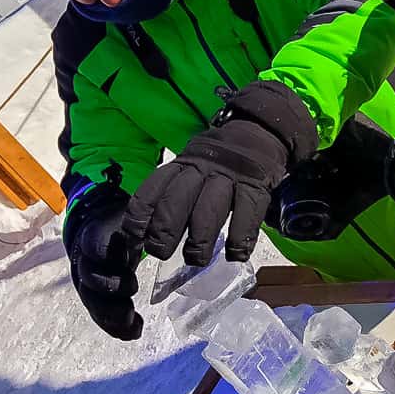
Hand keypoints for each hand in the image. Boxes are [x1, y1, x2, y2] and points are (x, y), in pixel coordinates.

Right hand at [63, 181, 143, 339]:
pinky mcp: (93, 296)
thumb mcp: (128, 220)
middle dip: (110, 292)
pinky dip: (116, 327)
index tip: (129, 259)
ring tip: (134, 325)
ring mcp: (88, 280)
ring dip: (112, 316)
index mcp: (96, 237)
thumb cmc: (121, 227)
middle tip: (132, 297)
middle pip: (91, 279)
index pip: (95, 246)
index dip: (109, 255)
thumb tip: (160, 231)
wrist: (97, 231)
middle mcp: (87, 261)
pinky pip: (100, 315)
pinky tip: (133, 332)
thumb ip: (140, 226)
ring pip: (92, 301)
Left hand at [123, 82, 317, 265]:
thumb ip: (171, 194)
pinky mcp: (255, 185)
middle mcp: (202, 169)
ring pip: (207, 212)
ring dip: (198, 242)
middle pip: (175, 204)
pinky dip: (238, 240)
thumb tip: (145, 234)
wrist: (258, 134)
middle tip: (162, 253)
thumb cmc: (217, 163)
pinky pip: (245, 217)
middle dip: (164, 234)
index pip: (152, 191)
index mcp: (181, 165)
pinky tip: (234, 254)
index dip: (140, 218)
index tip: (136, 238)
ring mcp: (229, 176)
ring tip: (196, 258)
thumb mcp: (190, 168)